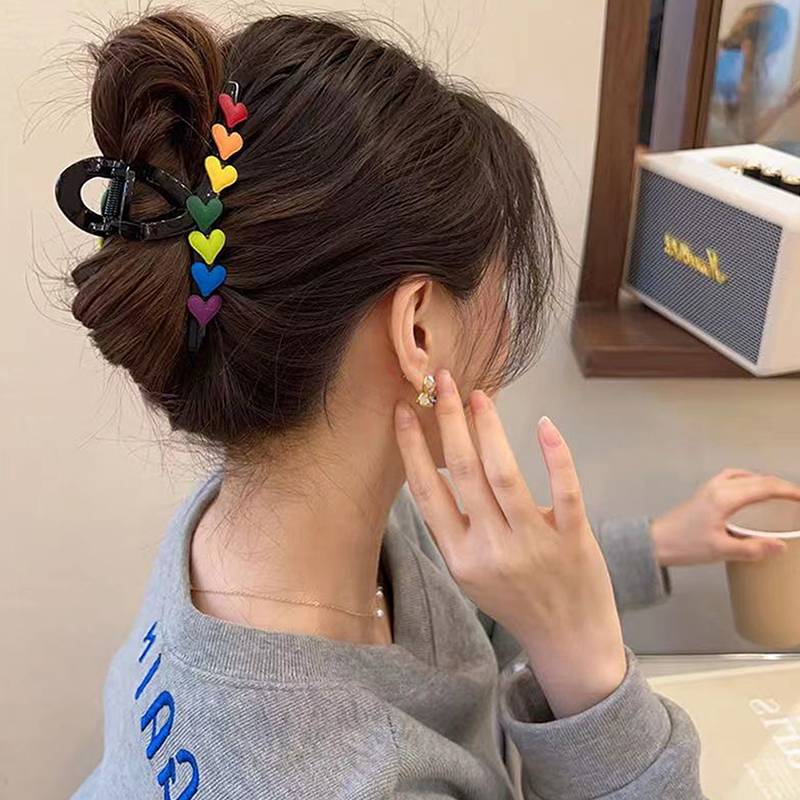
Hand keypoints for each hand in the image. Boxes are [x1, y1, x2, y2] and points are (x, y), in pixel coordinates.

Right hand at [394, 369, 624, 717]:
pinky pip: (564, 491)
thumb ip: (454, 528)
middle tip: (444, 381)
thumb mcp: (470, 574)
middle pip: (463, 472)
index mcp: (459, 556)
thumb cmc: (516, 601)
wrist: (569, 642)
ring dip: (489, 429)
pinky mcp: (574, 541)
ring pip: (505, 475)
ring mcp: (533, 546)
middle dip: (450, 421)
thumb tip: (437, 470)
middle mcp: (490, 549)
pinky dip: (554, 455)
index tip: (406, 411)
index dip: (412, 448)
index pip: (427, 492)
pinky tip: (543, 424)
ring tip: (480, 396)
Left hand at [651, 469, 799, 565]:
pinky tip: (751, 492)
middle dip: (782, 486)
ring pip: (745, 476)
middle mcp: (718, 487)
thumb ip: (752, 548)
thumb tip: (781, 546)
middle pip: (758, 479)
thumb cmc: (684, 545)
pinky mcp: (704, 494)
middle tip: (798, 498)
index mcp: (725, 497)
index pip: (765, 487)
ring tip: (781, 494)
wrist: (655, 542)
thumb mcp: (721, 550)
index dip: (789, 491)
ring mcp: (710, 488)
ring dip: (765, 481)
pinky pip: (732, 479)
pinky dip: (748, 481)